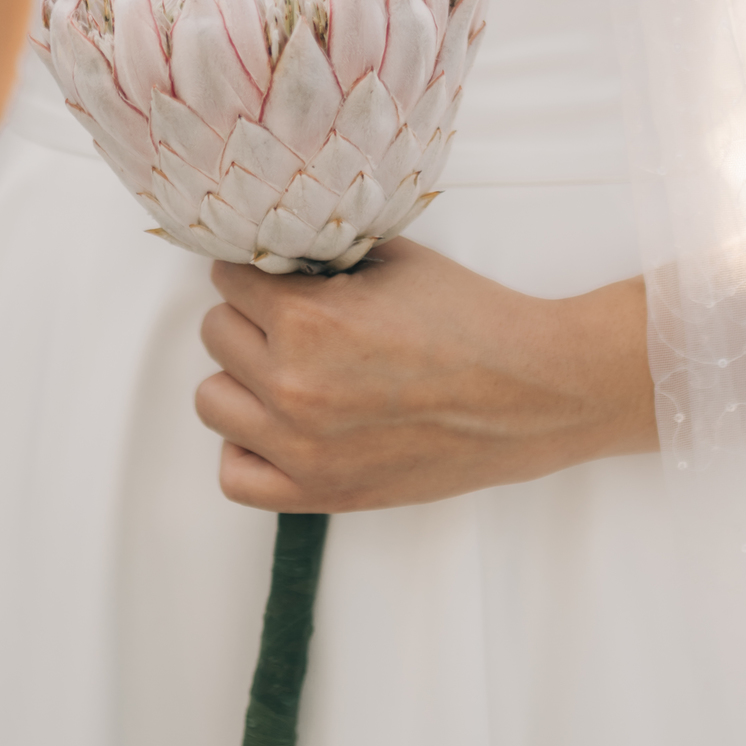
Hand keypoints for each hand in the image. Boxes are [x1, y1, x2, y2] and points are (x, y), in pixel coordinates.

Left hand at [197, 238, 655, 510]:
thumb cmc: (472, 320)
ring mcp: (302, 447)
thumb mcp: (391, 259)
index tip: (281, 276)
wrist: (533, 393)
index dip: (258, 270)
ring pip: (212, 401)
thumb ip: (321, 256)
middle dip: (250, 318)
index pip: (229, 279)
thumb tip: (273, 252)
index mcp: (307, 320)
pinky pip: (235, 476)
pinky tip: (279, 424)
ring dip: (242, 378)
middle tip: (294, 319)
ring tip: (287, 368)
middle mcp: (292, 386)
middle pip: (216, 334)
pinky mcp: (321, 492)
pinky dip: (247, 447)